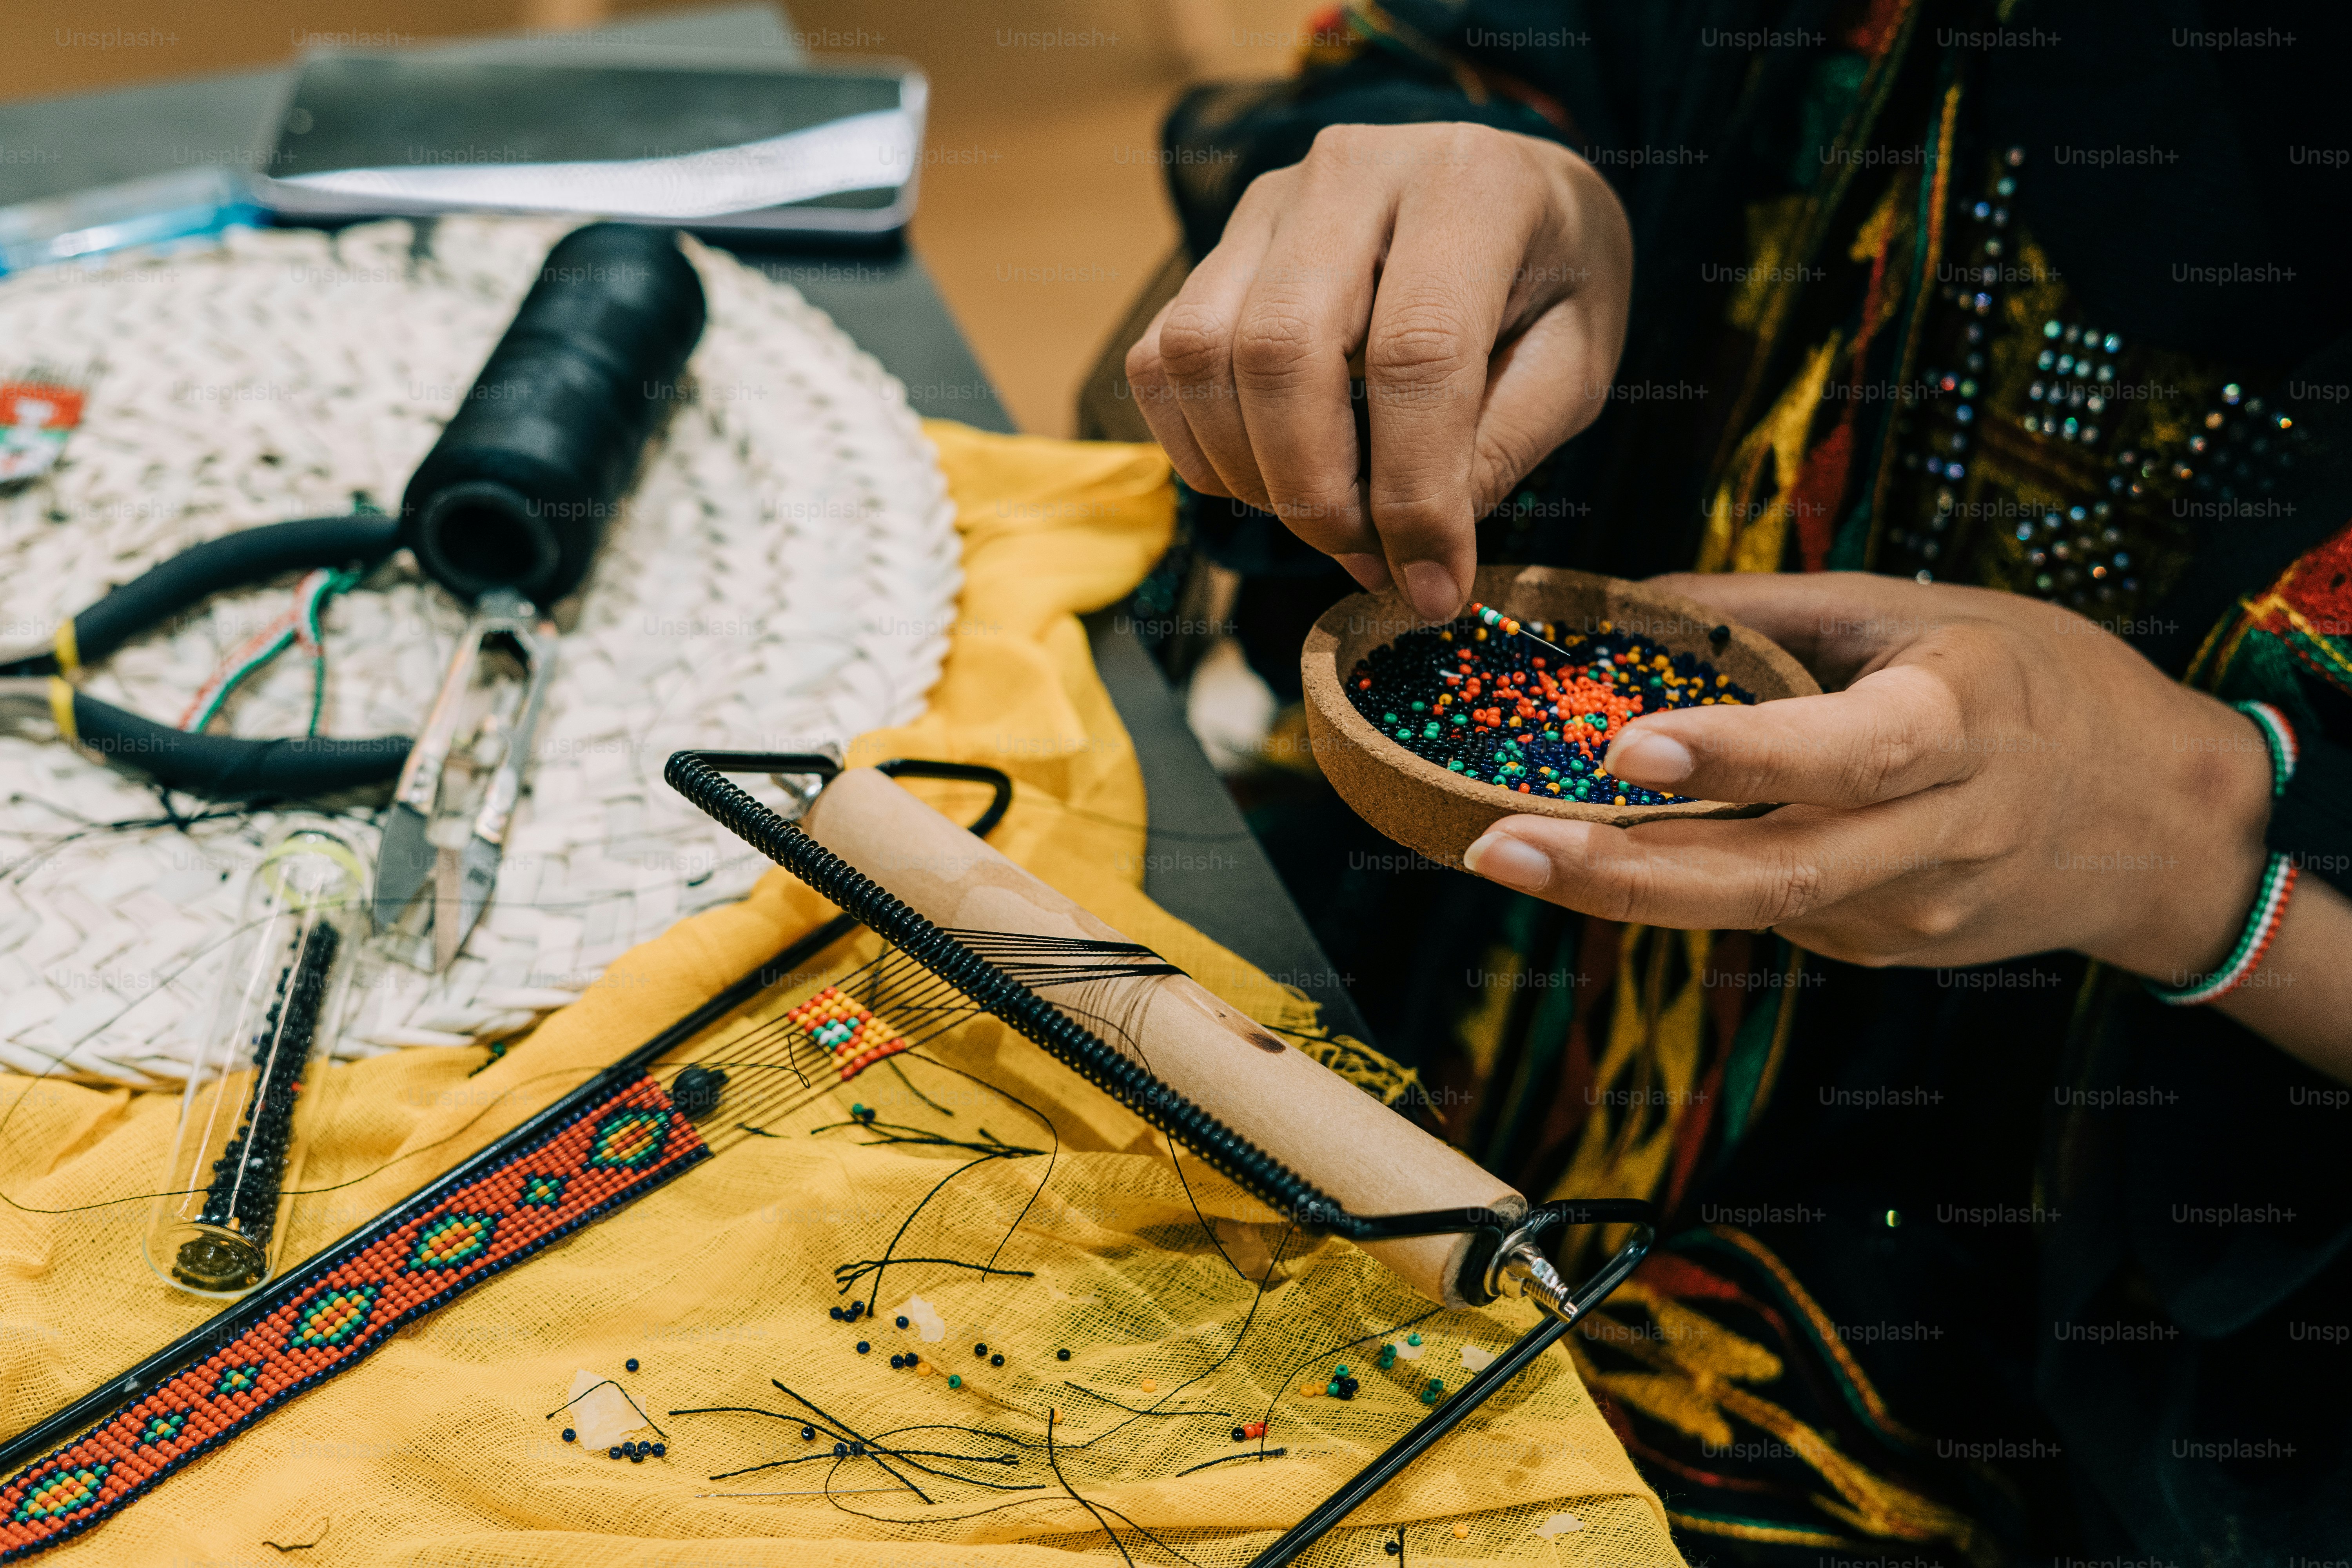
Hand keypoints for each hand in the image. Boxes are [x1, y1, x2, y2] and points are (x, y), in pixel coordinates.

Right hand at [1125, 122, 1631, 620]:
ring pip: (1200, 353)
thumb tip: (1419, 556)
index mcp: (1469, 185)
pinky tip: (1266, 479)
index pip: (1417, 353)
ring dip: (1249, 473)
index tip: (1433, 585)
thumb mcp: (1575, 362)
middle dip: (1313, 492)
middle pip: (1282, 349)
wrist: (1507, 189)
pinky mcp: (1218, 245)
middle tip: (1367, 559)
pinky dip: (1198, 445)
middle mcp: (1353, 169)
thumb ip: (1503, 447)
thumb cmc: (1550, 281)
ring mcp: (1269, 202)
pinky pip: (1161, 358)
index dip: (1416, 493)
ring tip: (1321, 520)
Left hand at [1458, 573, 2275, 977]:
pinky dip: (1684, 889)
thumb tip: (1634, 590)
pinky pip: (1772, 915)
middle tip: (1499, 847)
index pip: (1844, 752)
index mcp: (1962, 725)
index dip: (1736, 755)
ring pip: (1755, 910)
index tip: (1623, 748)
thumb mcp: (1927, 611)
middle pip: (1772, 873)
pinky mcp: (1886, 947)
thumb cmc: (2041, 684)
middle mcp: (1937, 835)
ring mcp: (1910, 910)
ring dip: (1625, 890)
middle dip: (1624, 871)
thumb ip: (1776, 610)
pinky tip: (1605, 861)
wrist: (2162, 823)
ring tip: (1504, 854)